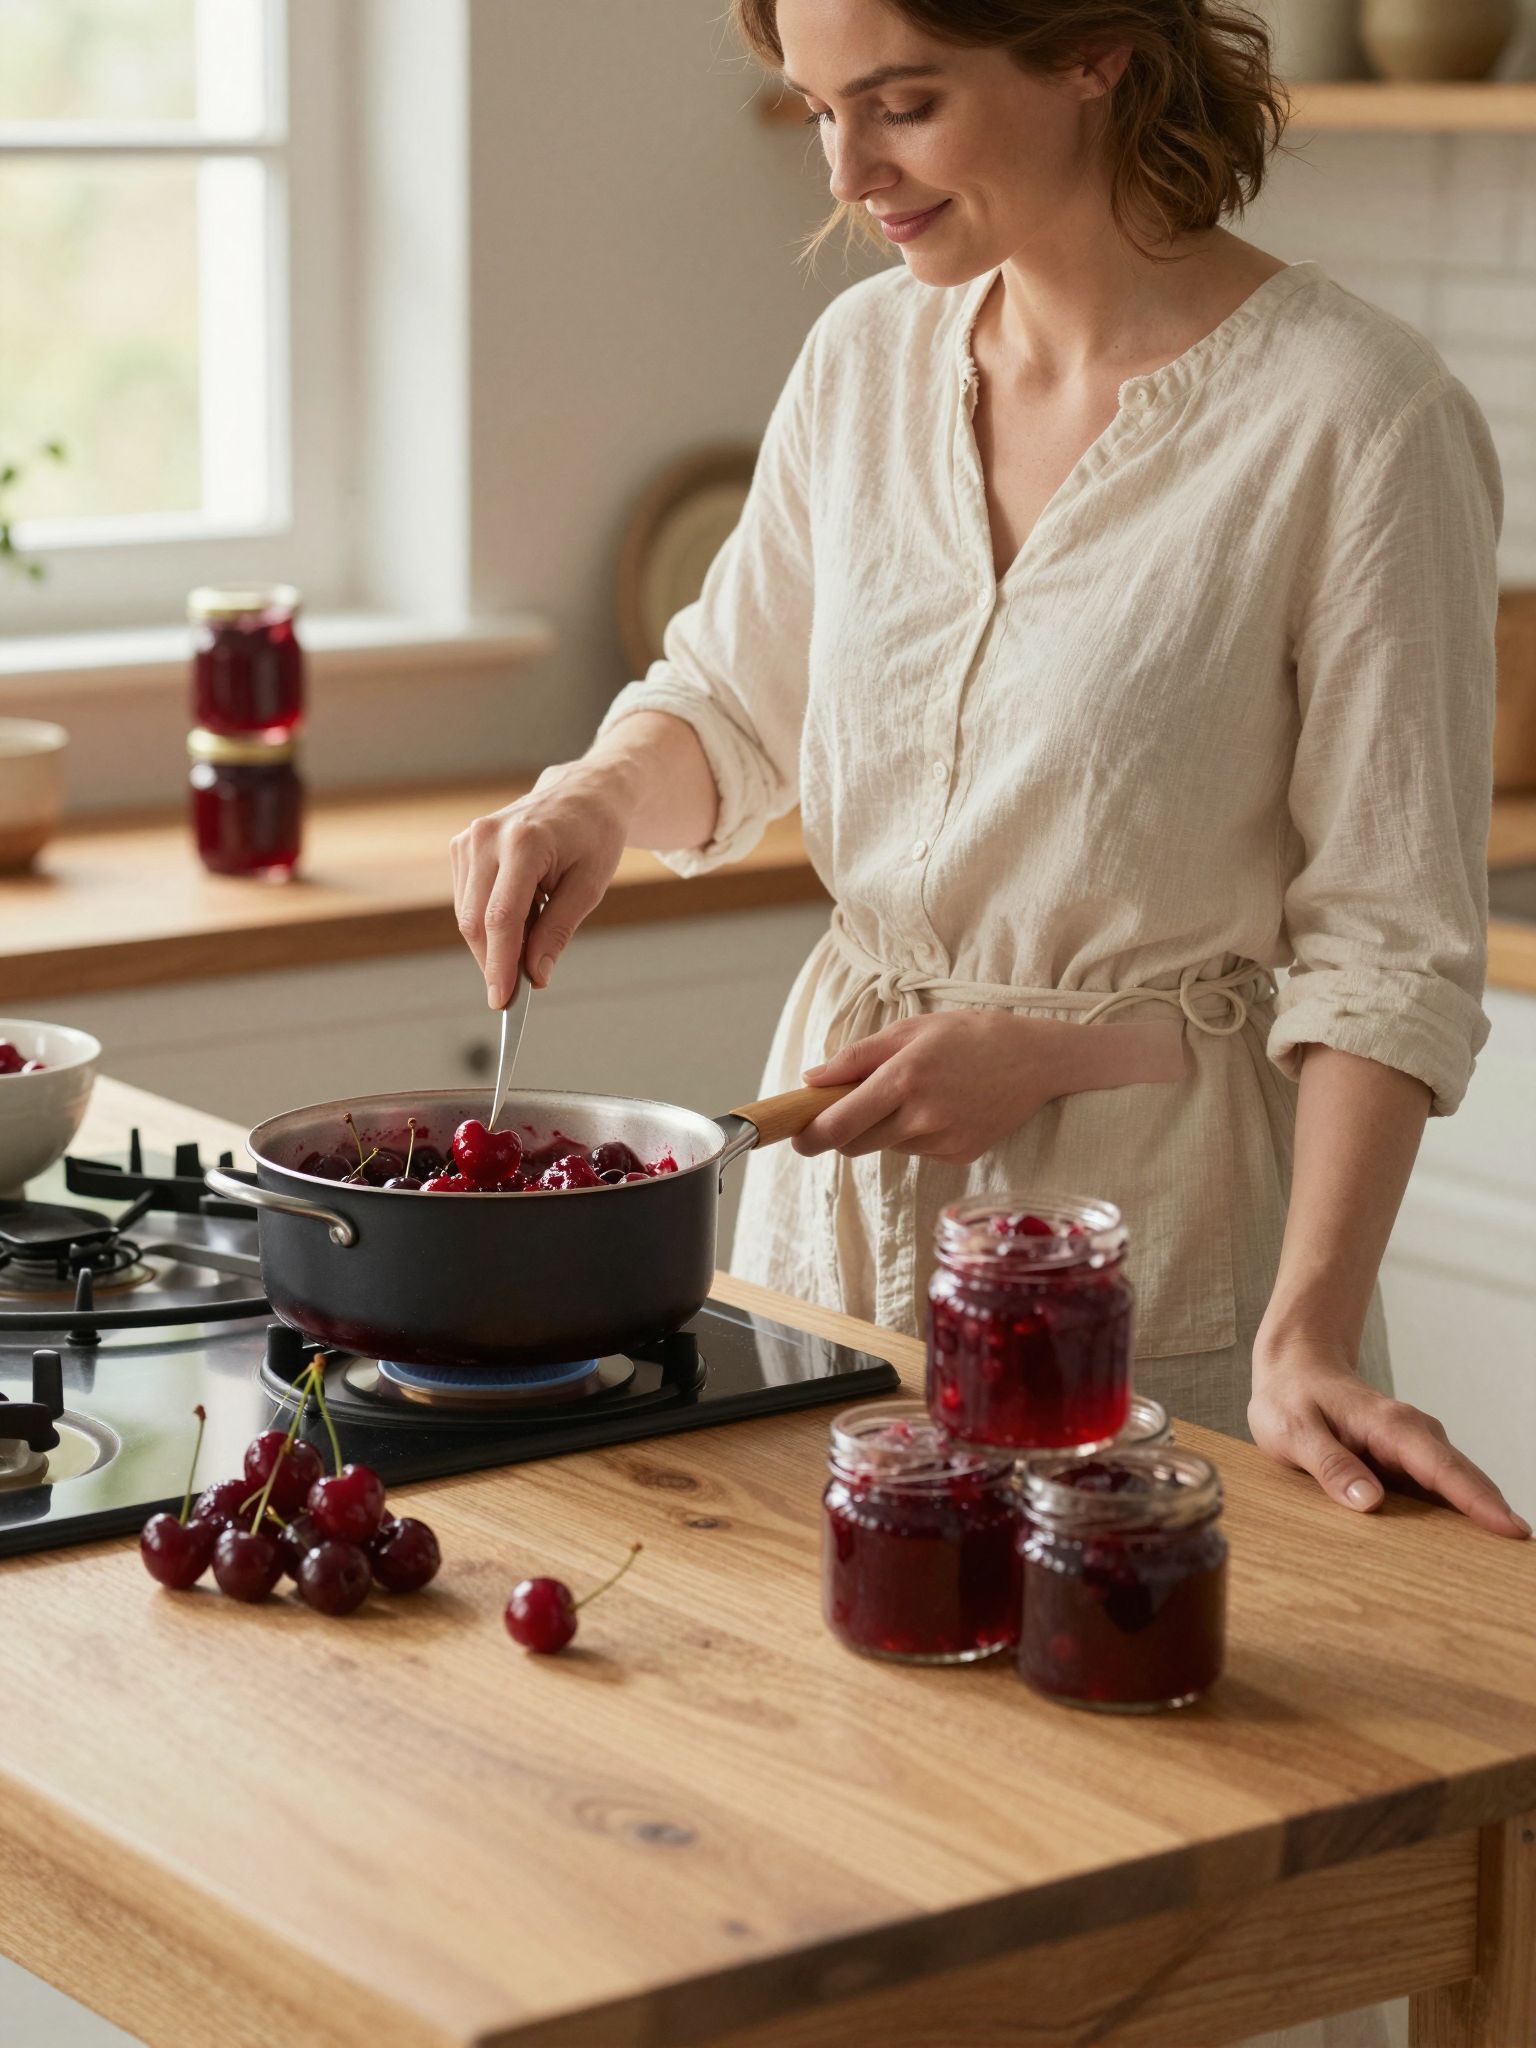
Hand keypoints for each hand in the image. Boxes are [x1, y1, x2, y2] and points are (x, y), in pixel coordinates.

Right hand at [451, 761, 631, 1007]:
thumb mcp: (590, 886)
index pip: (501, 918)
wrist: (584, 793)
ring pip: (467, 914)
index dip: (499, 964)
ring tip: (532, 935)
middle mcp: (487, 837)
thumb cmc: (594, 835)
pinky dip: (488, 921)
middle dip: (494, 962)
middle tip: (517, 990)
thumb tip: (534, 974)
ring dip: (493, 942)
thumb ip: (558, 930)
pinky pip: (467, 900)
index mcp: (524, 843)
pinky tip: (520, 914)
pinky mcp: (462, 845)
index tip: (501, 1000)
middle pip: (476, 920)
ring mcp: (469, 839)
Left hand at [794, 1011, 1082, 1163]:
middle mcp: (921, 1115)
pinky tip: (943, 1107)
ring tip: (916, 1095)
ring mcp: (942, 1140)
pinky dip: (916, 1135)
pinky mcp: (959, 1155)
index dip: (810, 1137)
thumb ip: (857, 1057)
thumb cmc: (970, 1035)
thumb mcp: (911, 1030)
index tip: (796, 1138)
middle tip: (851, 1108)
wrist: (1037, 1059)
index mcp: (903, 1078)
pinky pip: (918, 1152)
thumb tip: (812, 1080)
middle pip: (855, 1144)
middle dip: (843, 1131)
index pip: (839, 1124)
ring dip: (884, 1128)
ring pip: (887, 1146)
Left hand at [1248, 1333, 1530, 1539]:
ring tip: (1504, 1564)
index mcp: (1389, 1426)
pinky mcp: (1407, 1462)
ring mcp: (1414, 1448)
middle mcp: (1413, 1434)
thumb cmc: (1290, 1400)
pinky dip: (1457, 1514)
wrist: (1294, 1370)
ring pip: (1456, 1486)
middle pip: (1464, 1479)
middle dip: (1495, 1515)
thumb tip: (1369, 1502)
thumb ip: (1329, 1464)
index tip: (1512, 1530)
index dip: (1478, 1501)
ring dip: (1480, 1519)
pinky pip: (1439, 1490)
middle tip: (1521, 1557)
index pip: (1442, 1468)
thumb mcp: (1293, 1432)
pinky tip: (1468, 1547)